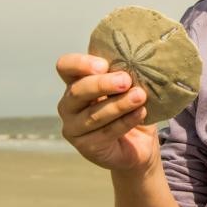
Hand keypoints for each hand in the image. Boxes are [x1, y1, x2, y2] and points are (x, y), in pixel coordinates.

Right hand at [56, 53, 158, 172]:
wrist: (140, 141)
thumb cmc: (131, 105)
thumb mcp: (128, 86)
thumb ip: (125, 73)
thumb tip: (137, 59)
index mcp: (77, 82)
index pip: (66, 66)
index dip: (80, 64)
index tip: (104, 65)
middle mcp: (69, 104)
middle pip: (77, 91)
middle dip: (102, 84)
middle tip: (126, 80)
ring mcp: (74, 128)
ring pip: (93, 115)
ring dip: (118, 104)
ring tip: (140, 96)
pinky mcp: (86, 147)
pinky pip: (106, 133)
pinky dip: (125, 121)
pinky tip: (140, 113)